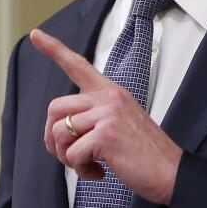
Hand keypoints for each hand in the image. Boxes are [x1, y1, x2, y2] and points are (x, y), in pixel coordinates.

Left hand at [30, 28, 182, 205]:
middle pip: (56, 107)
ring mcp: (107, 114)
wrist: (171, 172)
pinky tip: (99, 172)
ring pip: (60, 132)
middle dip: (53, 136)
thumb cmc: (146, 154)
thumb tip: (63, 129)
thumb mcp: (122, 122)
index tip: (35, 35)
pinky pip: (72, 153)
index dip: (53, 49)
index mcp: (112, 92)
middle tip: (69, 155)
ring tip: (88, 165)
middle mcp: (108, 98)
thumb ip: (95, 116)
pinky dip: (81, 169)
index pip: (78, 65)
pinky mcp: (105, 135)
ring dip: (67, 157)